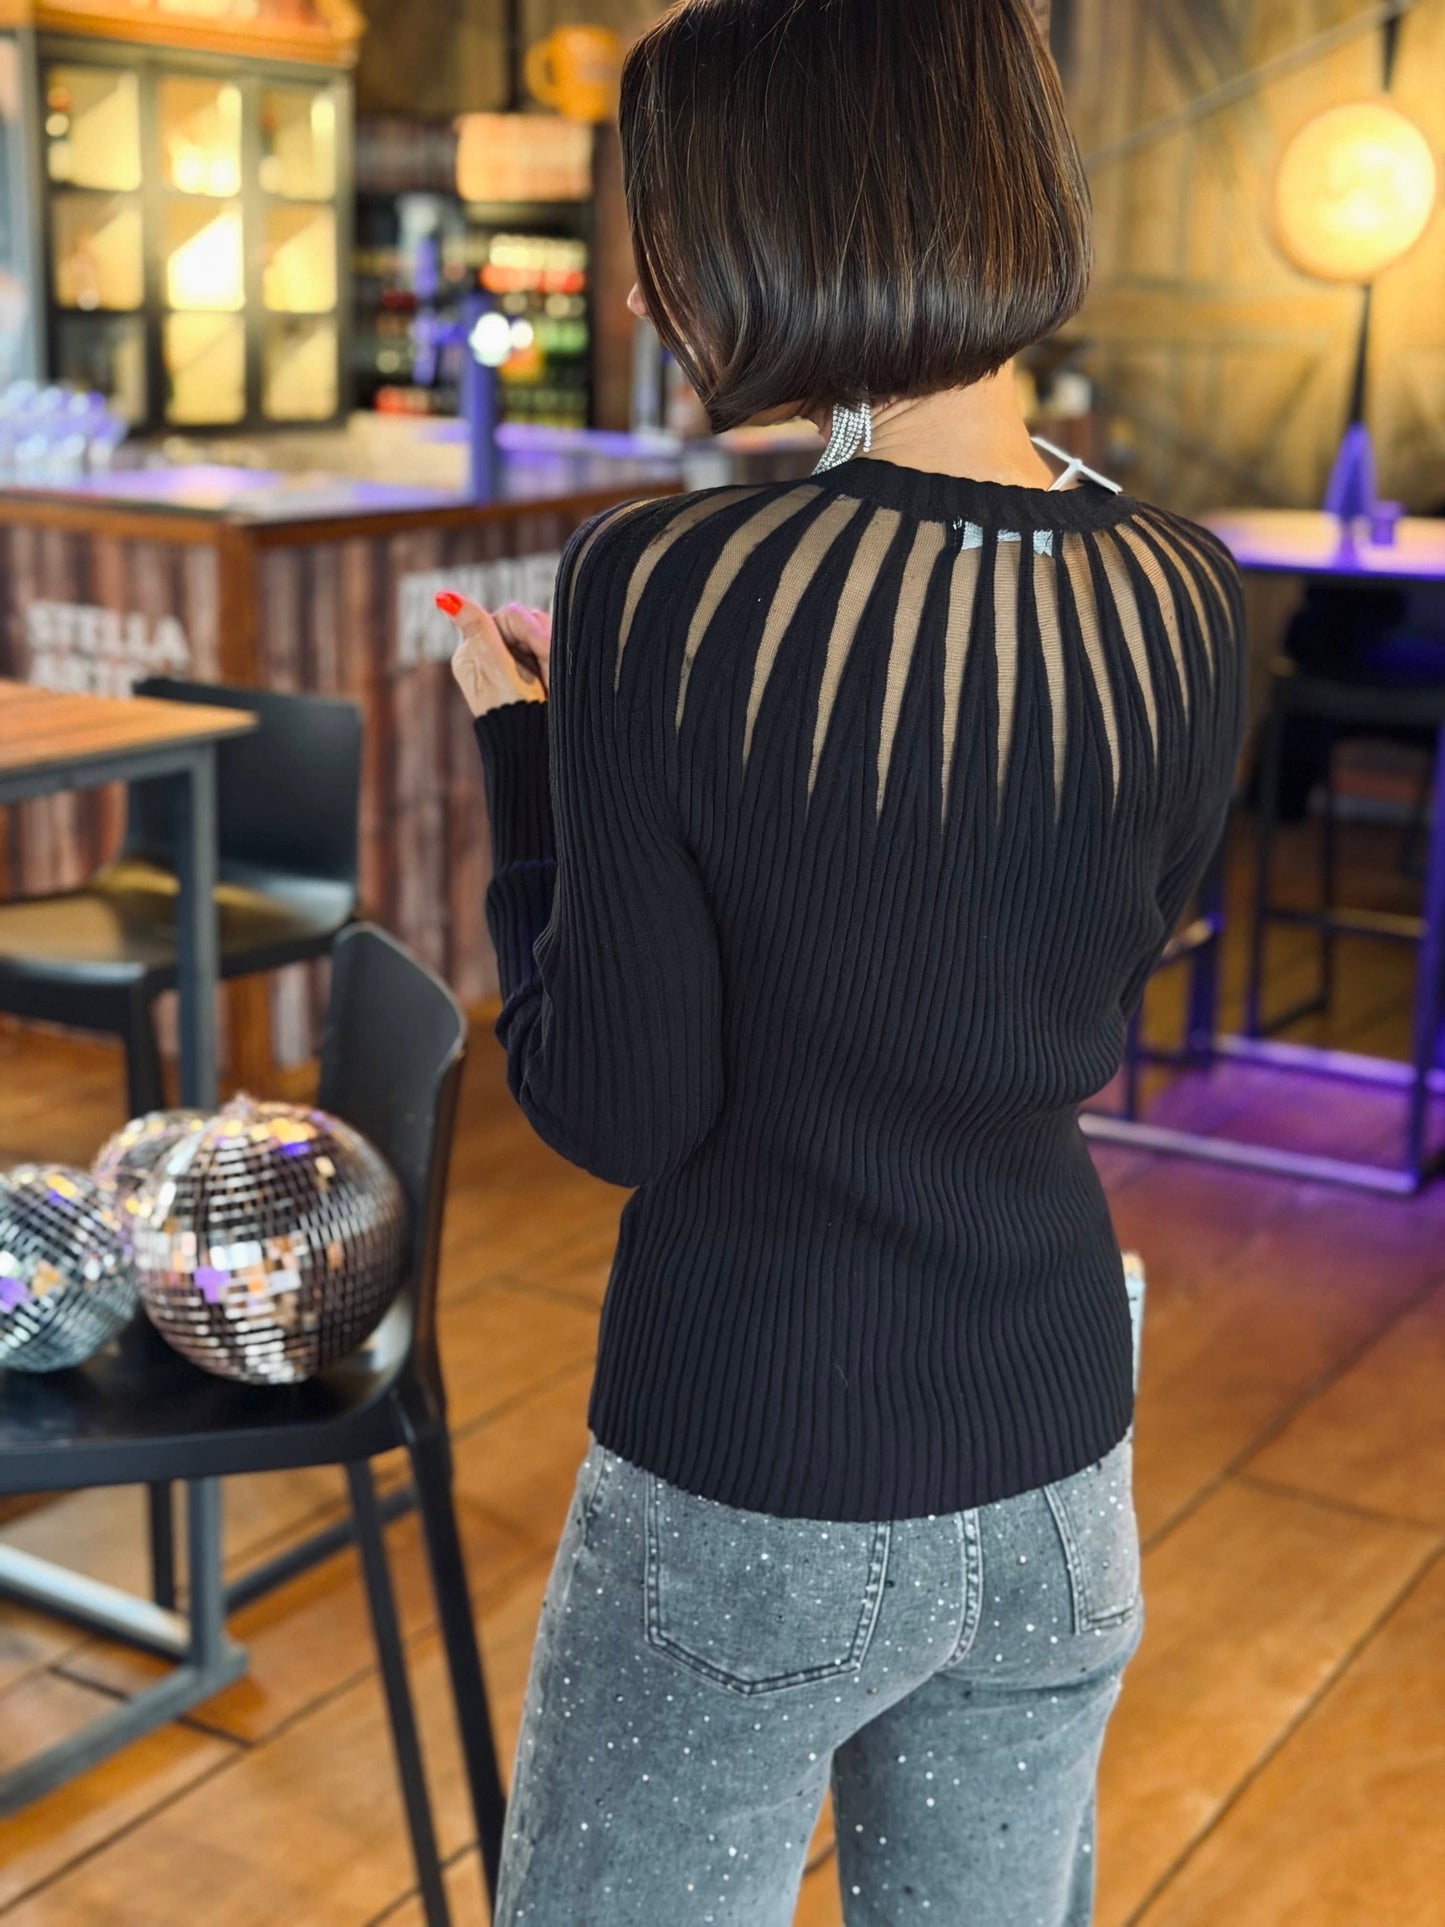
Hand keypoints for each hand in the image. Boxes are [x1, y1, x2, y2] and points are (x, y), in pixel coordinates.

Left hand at [437, 593, 551, 716]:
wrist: (532, 748)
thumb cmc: (512, 711)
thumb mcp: (495, 667)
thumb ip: (477, 628)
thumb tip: (442, 597)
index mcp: (473, 650)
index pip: (508, 616)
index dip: (529, 628)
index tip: (542, 647)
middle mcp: (493, 651)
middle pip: (527, 621)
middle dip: (543, 644)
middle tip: (551, 672)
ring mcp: (515, 660)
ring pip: (544, 633)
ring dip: (551, 654)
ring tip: (551, 682)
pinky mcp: (535, 669)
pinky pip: (552, 649)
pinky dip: (555, 663)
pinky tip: (553, 681)